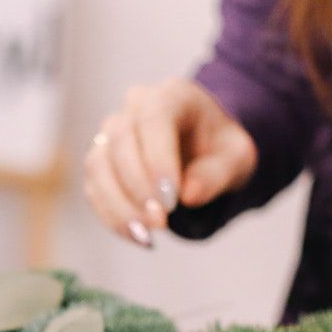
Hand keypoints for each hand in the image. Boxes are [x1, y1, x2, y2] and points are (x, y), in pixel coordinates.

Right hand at [83, 79, 257, 246]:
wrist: (207, 151)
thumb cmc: (221, 149)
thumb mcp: (237, 158)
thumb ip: (217, 174)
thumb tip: (188, 195)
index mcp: (173, 95)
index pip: (154, 119)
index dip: (157, 160)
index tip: (171, 201)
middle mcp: (135, 107)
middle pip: (121, 141)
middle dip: (138, 187)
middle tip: (161, 223)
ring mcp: (113, 133)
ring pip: (99, 165)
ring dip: (119, 205)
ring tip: (146, 235)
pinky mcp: (101, 162)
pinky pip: (94, 188)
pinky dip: (112, 216)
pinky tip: (137, 235)